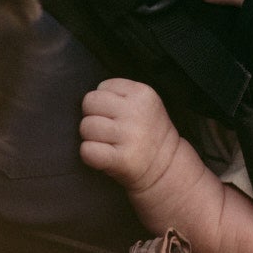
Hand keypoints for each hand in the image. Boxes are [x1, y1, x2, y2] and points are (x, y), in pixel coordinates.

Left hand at [78, 77, 181, 192]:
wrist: (166, 165)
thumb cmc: (147, 132)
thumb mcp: (144, 102)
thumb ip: (120, 94)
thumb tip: (88, 99)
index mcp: (142, 93)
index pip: (102, 87)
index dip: (104, 101)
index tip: (115, 114)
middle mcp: (136, 112)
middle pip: (90, 102)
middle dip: (93, 115)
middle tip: (107, 128)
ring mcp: (129, 136)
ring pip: (86, 126)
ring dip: (91, 136)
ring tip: (106, 142)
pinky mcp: (122, 159)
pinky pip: (87, 150)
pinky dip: (89, 154)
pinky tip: (103, 155)